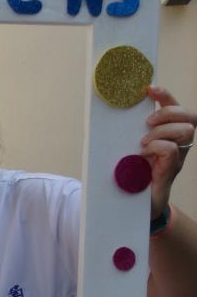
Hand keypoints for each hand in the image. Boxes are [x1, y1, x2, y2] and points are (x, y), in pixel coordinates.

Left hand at [141, 86, 196, 217]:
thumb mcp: (129, 151)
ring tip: (142, 143)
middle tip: (147, 123)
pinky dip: (157, 148)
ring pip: (185, 130)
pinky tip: (143, 155)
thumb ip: (128, 135)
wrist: (132, 207)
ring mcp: (177, 158)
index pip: (178, 108)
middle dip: (168, 112)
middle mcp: (179, 145)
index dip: (166, 95)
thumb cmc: (131, 176)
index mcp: (169, 136)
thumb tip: (106, 116)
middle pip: (189, 115)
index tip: (149, 89)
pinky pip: (171, 150)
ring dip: (161, 132)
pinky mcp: (170, 171)